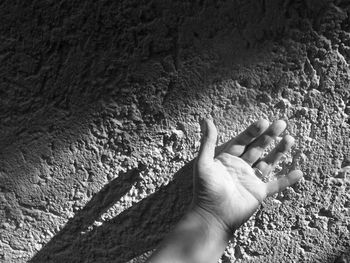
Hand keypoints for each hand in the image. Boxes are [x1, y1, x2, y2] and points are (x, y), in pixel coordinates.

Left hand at [191, 119, 302, 234]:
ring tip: (290, 138)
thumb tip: (206, 119)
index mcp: (227, 159)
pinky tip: (298, 172)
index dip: (252, 131)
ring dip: (279, 151)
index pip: (242, 141)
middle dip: (269, 136)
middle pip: (258, 148)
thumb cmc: (205, 190)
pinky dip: (287, 180)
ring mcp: (251, 179)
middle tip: (281, 123)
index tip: (263, 121)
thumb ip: (207, 142)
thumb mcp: (204, 163)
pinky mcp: (259, 193)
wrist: (212, 216)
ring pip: (268, 162)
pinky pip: (276, 185)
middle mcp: (240, 167)